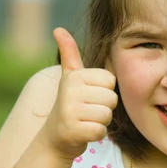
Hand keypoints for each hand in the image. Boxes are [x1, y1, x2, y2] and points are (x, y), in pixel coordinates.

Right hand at [41, 27, 116, 159]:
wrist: (54, 138)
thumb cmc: (70, 105)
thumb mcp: (69, 78)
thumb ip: (69, 54)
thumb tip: (58, 29)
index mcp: (74, 76)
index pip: (110, 81)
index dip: (105, 92)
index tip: (89, 97)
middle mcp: (70, 90)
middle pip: (111, 98)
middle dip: (104, 109)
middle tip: (87, 112)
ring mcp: (69, 111)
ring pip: (107, 115)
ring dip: (100, 122)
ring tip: (85, 121)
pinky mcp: (72, 130)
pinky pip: (101, 131)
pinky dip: (96, 135)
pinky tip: (83, 133)